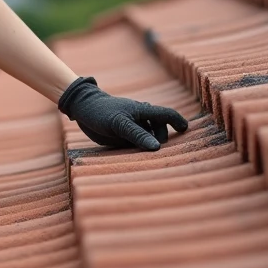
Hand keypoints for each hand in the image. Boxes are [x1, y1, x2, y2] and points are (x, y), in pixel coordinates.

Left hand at [59, 76, 187, 150]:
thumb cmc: (101, 112)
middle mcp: (141, 119)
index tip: (186, 130)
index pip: (167, 115)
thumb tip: (157, 148)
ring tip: (150, 158)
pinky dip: (140, 150)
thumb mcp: (119, 123)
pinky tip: (138, 159)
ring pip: (149, 138)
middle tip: (162, 154)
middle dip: (163, 141)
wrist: (82, 109)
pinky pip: (137, 144)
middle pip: (160, 131)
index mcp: (143, 111)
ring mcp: (133, 127)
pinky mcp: (124, 136)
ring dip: (151, 146)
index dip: (178, 122)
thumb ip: (137, 135)